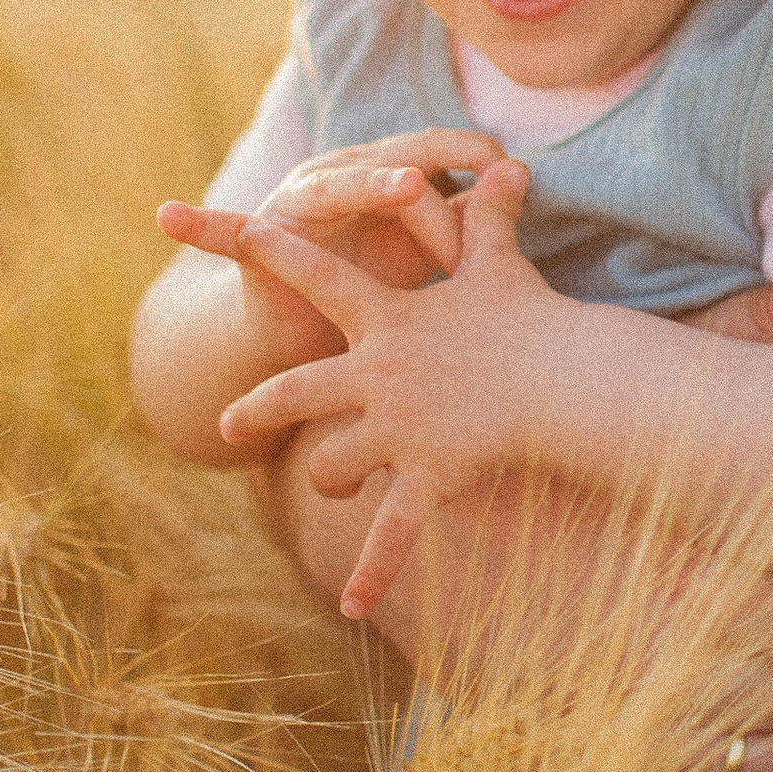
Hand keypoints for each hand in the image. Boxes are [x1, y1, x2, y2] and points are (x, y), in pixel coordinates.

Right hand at [157, 126, 503, 340]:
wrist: (312, 338)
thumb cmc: (381, 291)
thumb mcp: (429, 258)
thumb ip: (471, 222)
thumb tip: (522, 179)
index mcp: (390, 172)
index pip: (439, 157)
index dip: (474, 166)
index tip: (514, 186)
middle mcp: (345, 172)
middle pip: (396, 165)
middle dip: (438, 194)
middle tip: (472, 231)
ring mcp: (298, 199)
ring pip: (340, 187)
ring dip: (371, 186)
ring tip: (407, 185)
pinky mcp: (260, 238)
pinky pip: (227, 230)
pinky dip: (199, 224)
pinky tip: (167, 217)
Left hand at [220, 160, 547, 619]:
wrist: (566, 377)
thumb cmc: (532, 318)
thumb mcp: (501, 265)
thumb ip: (492, 219)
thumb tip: (512, 164)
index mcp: (386, 318)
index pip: (313, 272)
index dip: (262, 248)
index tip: (206, 228)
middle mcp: (377, 373)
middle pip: (295, 390)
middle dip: (258, 408)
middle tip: (227, 422)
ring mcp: (395, 429)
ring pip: (331, 463)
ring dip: (326, 474)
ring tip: (325, 483)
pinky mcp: (425, 476)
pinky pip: (389, 535)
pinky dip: (372, 571)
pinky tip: (351, 608)